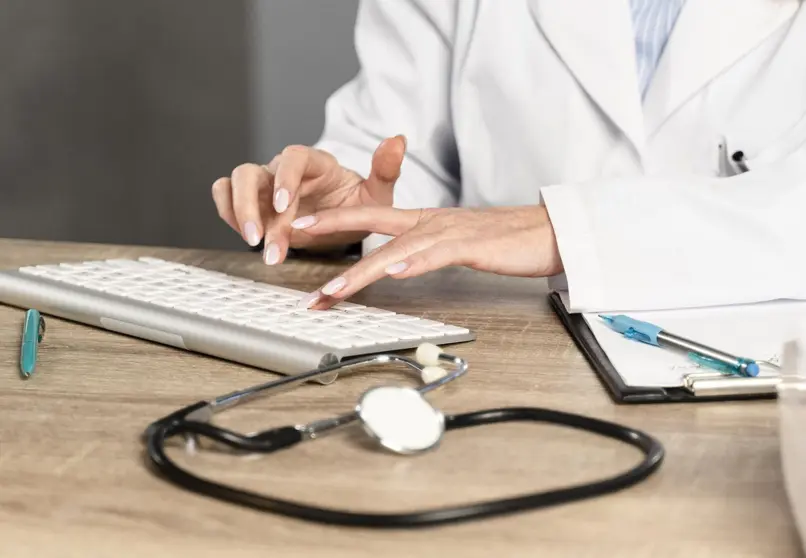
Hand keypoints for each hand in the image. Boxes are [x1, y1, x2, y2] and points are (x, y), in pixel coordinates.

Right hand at [211, 135, 406, 263]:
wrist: (342, 222)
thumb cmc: (356, 205)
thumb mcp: (377, 194)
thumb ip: (385, 170)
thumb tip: (398, 140)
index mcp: (313, 162)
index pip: (291, 158)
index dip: (283, 179)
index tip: (283, 206)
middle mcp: (282, 171)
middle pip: (250, 172)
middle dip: (251, 206)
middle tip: (261, 238)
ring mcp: (262, 187)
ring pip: (232, 184)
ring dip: (237, 213)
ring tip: (255, 244)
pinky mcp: (251, 204)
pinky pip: (226, 200)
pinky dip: (229, 214)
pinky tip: (247, 238)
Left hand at [290, 204, 563, 309]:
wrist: (549, 232)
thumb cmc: (505, 242)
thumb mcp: (455, 244)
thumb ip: (424, 251)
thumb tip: (397, 264)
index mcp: (424, 221)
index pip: (370, 215)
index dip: (334, 217)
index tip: (301, 226)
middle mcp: (430, 221)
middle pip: (370, 220)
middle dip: (328, 227)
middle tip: (292, 236)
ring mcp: (450, 232)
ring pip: (396, 247)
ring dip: (361, 270)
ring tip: (332, 291)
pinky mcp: (473, 246)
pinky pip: (437, 254)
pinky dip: (413, 262)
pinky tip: (393, 272)